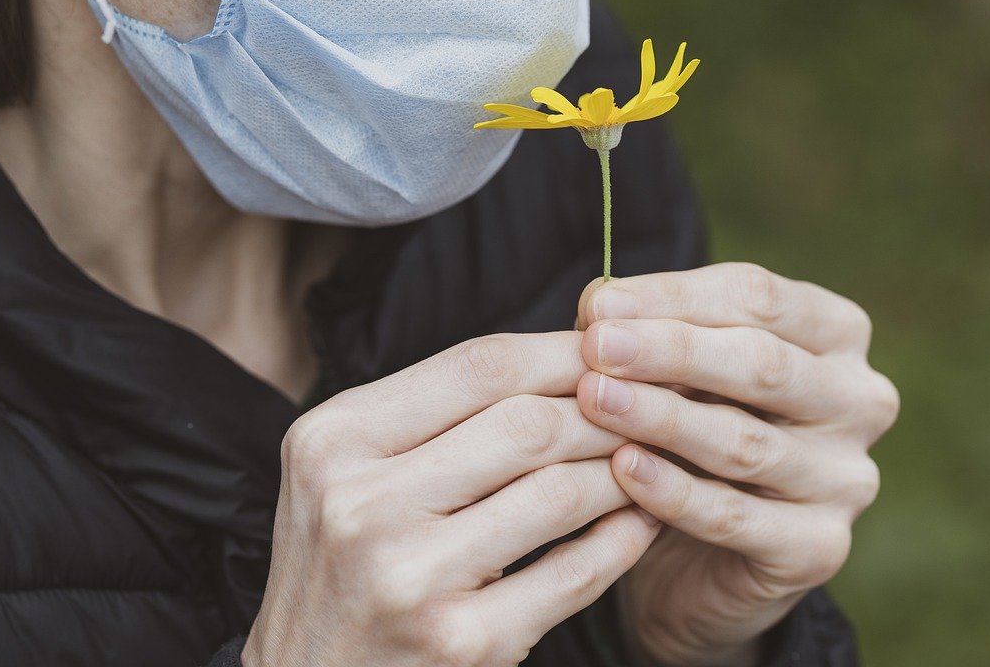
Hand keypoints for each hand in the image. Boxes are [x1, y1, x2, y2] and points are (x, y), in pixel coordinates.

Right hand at [244, 330, 661, 665]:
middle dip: (608, 410)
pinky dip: (622, 541)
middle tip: (655, 406)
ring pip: (560, 492)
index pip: (481, 364)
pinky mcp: (458, 643)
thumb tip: (572, 353)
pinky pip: (573, 574)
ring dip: (625, 471)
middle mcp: (361, 504)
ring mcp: (410, 577)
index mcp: (334, 440)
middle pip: (528, 424)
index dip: (565, 351)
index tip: (616, 352)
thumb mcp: (350, 471)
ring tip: (655, 459)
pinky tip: (642, 523)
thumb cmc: (343, 567)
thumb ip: (437, 413)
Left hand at [572, 262, 898, 666]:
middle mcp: (859, 400)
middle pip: (763, 363)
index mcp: (839, 335)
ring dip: (663, 416)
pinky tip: (624, 469)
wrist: (702, 562)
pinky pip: (736, 516)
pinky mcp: (820, 547)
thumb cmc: (692, 438)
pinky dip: (674, 491)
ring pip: (746, 440)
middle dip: (672, 351)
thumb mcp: (680, 375)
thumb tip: (600, 303)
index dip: (675, 296)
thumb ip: (654, 335)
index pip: (760, 298)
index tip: (599, 305)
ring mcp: (847, 478)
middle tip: (596, 346)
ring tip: (595, 399)